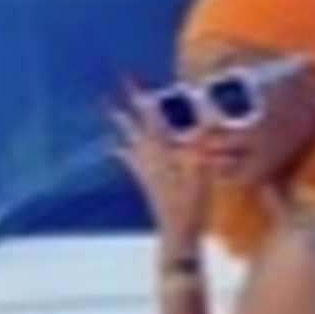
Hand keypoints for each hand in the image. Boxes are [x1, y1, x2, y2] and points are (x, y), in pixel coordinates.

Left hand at [112, 83, 210, 254]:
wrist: (178, 233)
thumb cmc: (191, 204)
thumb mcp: (202, 169)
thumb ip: (202, 138)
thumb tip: (206, 113)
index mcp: (161, 152)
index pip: (150, 117)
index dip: (141, 97)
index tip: (130, 80)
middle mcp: (148, 159)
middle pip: (133, 128)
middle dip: (123, 109)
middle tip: (108, 95)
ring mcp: (145, 171)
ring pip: (129, 141)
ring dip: (121, 126)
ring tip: (110, 112)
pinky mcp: (146, 182)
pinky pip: (130, 161)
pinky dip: (123, 151)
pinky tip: (116, 148)